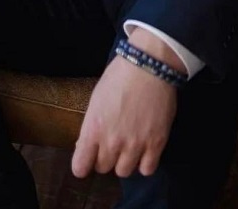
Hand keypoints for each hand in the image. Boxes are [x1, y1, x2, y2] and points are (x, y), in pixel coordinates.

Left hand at [72, 53, 177, 178]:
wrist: (149, 66)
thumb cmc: (119, 76)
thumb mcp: (96, 99)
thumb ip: (91, 126)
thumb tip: (88, 145)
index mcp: (93, 129)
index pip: (80, 167)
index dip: (83, 164)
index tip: (88, 158)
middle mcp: (112, 142)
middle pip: (103, 168)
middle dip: (105, 157)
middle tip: (112, 142)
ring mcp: (135, 145)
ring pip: (124, 172)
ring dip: (125, 161)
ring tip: (129, 145)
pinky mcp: (156, 144)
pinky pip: (147, 169)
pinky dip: (145, 163)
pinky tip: (145, 150)